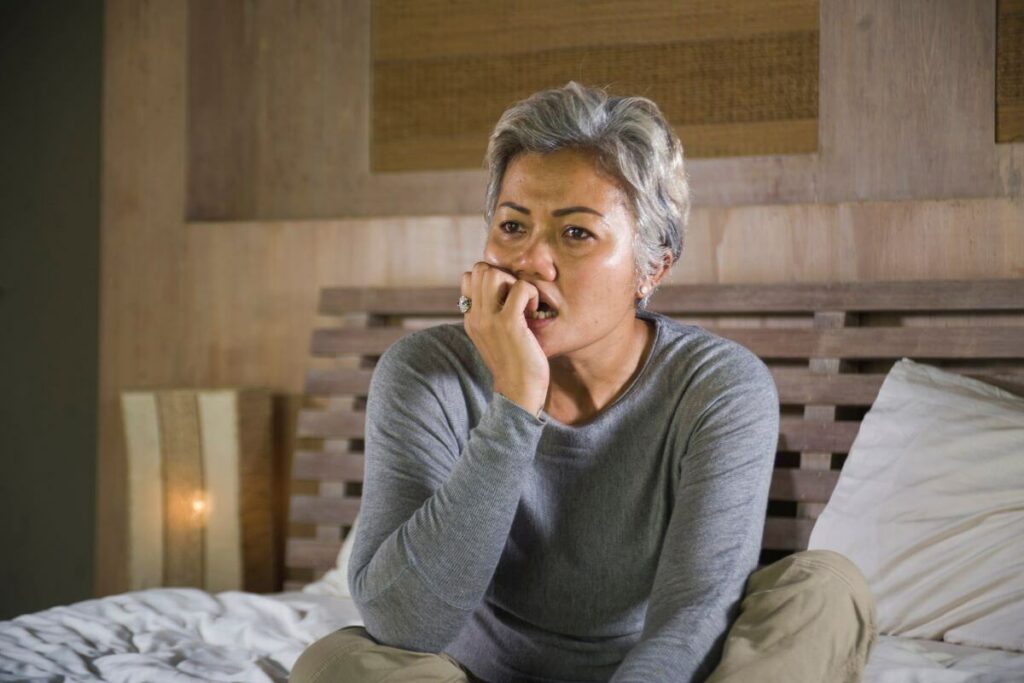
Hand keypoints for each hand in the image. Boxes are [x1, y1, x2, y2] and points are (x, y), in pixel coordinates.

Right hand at [460, 262, 549, 416]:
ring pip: (495, 273)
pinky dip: (531, 294)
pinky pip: (520, 288)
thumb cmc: (514, 366)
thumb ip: (492, 318)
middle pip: (480, 269)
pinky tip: (533, 313)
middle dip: (503, 275)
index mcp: (471, 319)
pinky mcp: (509, 323)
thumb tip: (504, 296)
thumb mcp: (495, 339)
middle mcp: (476, 316)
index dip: (491, 279)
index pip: (469, 278)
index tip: (507, 297)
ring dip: (515, 282)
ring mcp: (490, 319)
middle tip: (516, 297)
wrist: (518, 393)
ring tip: (524, 304)